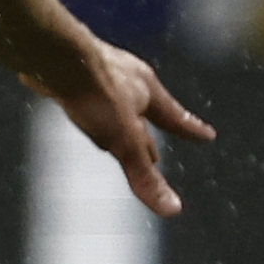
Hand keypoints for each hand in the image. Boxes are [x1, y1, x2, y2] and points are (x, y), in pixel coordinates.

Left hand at [27, 37, 214, 218]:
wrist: (55, 55)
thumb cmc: (95, 92)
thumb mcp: (124, 141)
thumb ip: (144, 175)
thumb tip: (171, 208)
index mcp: (147, 92)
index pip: (175, 118)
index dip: (191, 130)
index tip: (208, 136)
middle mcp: (128, 79)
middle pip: (145, 114)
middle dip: (149, 135)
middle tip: (154, 153)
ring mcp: (99, 72)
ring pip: (114, 102)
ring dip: (118, 119)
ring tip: (112, 133)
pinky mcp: (70, 71)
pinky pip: (84, 91)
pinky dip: (86, 105)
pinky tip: (73, 106)